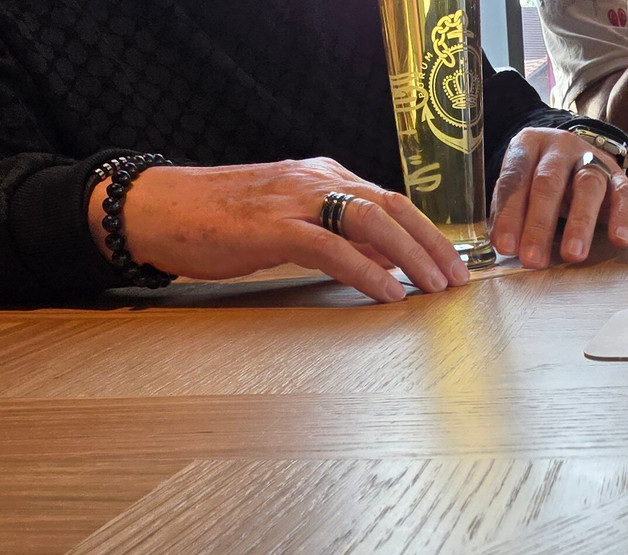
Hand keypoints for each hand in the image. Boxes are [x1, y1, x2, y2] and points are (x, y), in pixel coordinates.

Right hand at [88, 157, 470, 302]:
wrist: (159, 209)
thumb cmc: (223, 221)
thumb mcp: (292, 223)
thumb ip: (339, 236)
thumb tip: (388, 261)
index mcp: (324, 176)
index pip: (390, 200)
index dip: (427, 233)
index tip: (452, 264)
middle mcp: (317, 180)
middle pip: (391, 207)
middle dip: (431, 244)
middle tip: (457, 280)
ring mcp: (295, 200)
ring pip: (370, 221)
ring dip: (410, 256)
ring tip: (434, 287)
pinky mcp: (273, 225)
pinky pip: (332, 246)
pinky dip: (367, 270)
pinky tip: (389, 293)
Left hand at [488, 127, 627, 267]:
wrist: (573, 156)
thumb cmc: (537, 179)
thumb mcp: (518, 187)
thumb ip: (508, 212)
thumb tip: (505, 245)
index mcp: (529, 145)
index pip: (515, 177)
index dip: (509, 213)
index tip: (505, 246)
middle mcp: (560, 147)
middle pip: (549, 183)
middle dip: (539, 225)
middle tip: (533, 258)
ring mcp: (592, 158)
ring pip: (587, 187)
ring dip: (579, 224)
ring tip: (572, 255)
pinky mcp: (617, 175)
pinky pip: (623, 194)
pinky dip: (622, 217)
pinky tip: (619, 239)